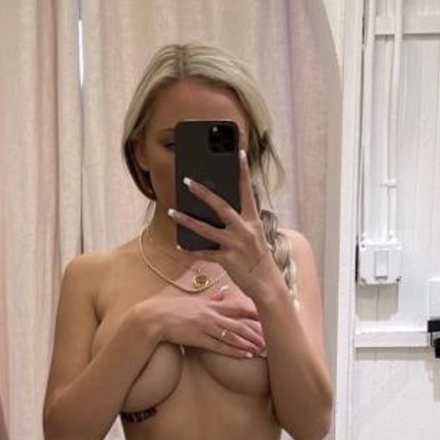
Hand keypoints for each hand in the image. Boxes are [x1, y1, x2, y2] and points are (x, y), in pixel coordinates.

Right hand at [142, 285, 266, 356]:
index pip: (238, 306)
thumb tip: (222, 294)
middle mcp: (210, 314)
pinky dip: (234, 351)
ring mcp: (205, 327)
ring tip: (262, 349)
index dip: (254, 312)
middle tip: (270, 338)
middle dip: (256, 332)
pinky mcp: (198, 339)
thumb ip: (210, 299)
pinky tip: (245, 355)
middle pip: (239, 323)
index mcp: (210, 304)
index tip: (267, 317)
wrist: (153, 318)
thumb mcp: (193, 300)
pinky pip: (220, 347)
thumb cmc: (171, 309)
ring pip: (233, 336)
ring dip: (249, 343)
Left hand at [168, 150, 270, 294]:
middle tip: (188, 181)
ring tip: (171, 212)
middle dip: (203, 193)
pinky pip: (205, 253)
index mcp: (253, 221)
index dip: (243, 172)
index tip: (238, 154)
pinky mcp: (228, 260)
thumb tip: (219, 211)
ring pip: (206, 229)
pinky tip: (180, 246)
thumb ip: (240, 223)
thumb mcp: (254, 237)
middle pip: (221, 206)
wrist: (267, 285)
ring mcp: (236, 245)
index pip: (247, 192)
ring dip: (187, 220)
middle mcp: (245, 230)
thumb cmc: (259, 259)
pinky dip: (191, 250)